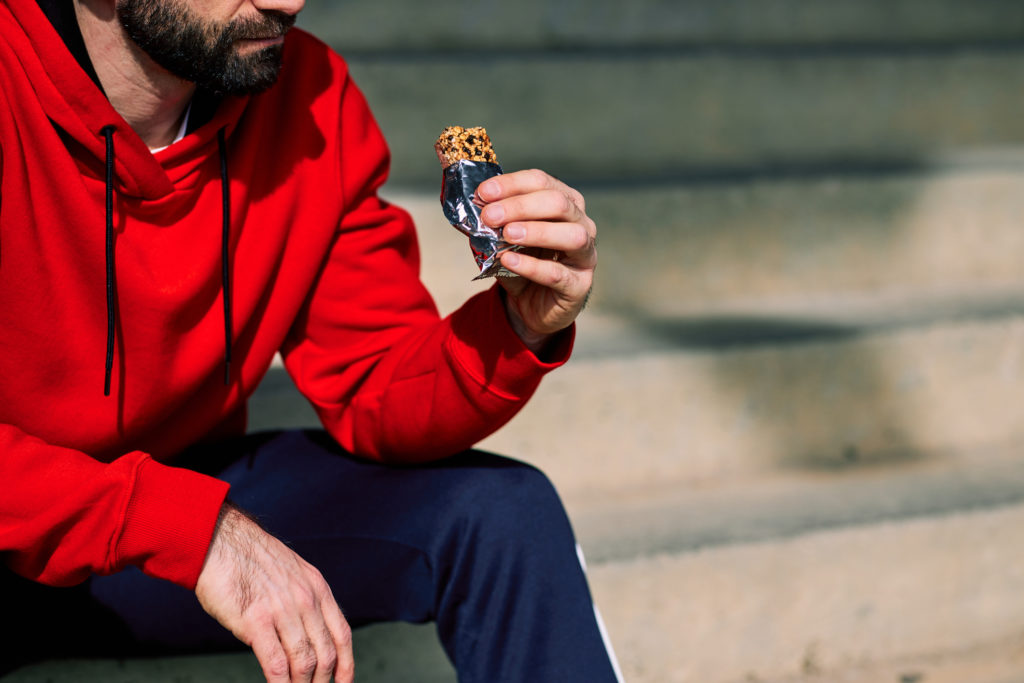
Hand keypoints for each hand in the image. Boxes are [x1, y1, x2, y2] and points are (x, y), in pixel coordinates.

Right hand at [195, 503, 352, 682]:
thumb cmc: (249, 559)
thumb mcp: (292, 573)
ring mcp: (283, 611)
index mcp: (318, 589)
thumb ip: (304, 601)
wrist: (219, 541)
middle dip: (322, 682)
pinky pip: (276, 663)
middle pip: (326, 654)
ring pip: (304, 662)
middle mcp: (306, 600)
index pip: (342, 635)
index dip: (346, 666)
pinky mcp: (256, 621)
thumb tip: (306, 634)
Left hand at [477, 170, 596, 352]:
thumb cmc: (522, 263)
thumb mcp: (504, 238)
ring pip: (572, 235)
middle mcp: (582, 223)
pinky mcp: (579, 285)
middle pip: (558, 203)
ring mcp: (586, 255)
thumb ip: (494, 223)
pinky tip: (509, 261)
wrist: (532, 305)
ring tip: (506, 234)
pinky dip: (531, 266)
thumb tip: (474, 207)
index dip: (512, 184)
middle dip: (520, 206)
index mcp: (565, 202)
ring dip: (536, 231)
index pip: (542, 182)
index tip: (483, 193)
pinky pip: (557, 273)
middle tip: (490, 215)